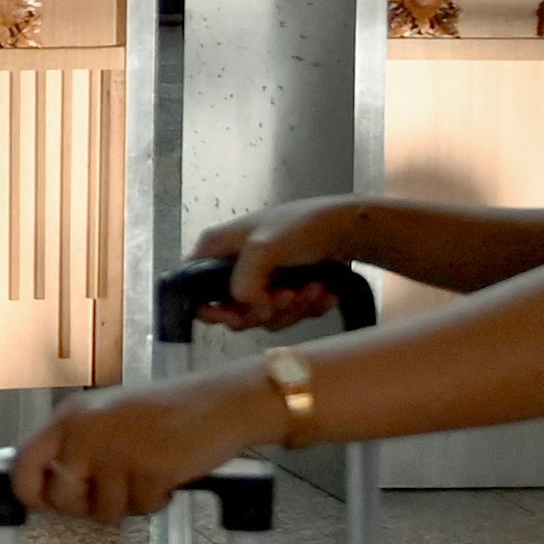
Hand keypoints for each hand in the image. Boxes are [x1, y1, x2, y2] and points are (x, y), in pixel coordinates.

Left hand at [10, 378, 254, 521]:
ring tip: (147, 474)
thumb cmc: (172, 410)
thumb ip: (79, 446)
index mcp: (72, 415)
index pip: (24, 463)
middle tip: (116, 489)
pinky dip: (156, 501)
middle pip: (62, 499)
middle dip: (89, 505)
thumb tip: (51, 487)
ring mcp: (114, 452)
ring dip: (129, 503)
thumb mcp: (110, 417)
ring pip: (103, 511)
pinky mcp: (146, 471)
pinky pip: (140, 508)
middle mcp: (85, 432)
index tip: (44, 503)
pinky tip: (167, 475)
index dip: (31, 492)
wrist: (222, 403)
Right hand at [187, 199, 371, 330]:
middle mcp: (235, 266)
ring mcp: (261, 281)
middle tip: (286, 296)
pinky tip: (324, 292)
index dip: (209, 308)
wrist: (350, 228)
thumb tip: (244, 307)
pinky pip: (289, 315)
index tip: (235, 314)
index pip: (193, 287)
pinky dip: (308, 308)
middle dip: (264, 309)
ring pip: (264, 317)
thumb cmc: (304, 226)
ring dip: (293, 308)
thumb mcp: (265, 246)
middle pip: (233, 310)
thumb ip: (244, 279)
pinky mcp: (284, 292)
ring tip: (313, 288)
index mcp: (218, 249)